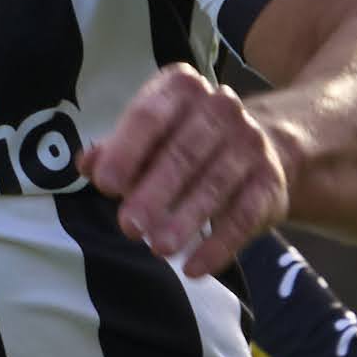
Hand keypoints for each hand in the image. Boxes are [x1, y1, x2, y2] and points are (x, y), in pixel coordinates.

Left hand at [87, 66, 296, 278]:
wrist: (263, 146)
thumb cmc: (185, 140)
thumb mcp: (149, 137)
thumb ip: (115, 150)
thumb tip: (86, 164)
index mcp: (181, 88)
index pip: (150, 116)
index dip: (126, 150)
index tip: (105, 185)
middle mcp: (221, 107)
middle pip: (183, 152)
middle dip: (154, 193)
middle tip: (128, 227)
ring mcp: (250, 142)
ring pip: (214, 184)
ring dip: (185, 221)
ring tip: (158, 250)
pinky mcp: (270, 180)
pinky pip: (244, 215)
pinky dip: (219, 244)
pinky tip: (194, 268)